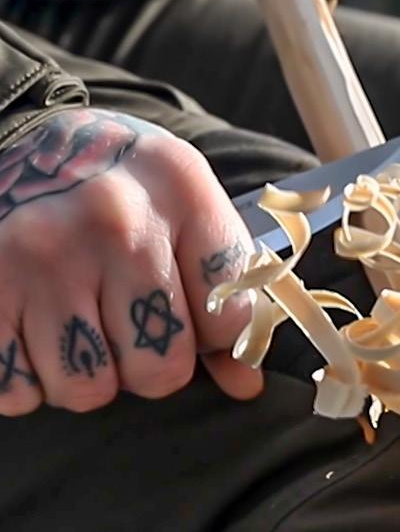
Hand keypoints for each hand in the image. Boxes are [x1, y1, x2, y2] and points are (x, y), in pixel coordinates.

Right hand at [0, 108, 259, 414]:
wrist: (21, 142)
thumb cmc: (116, 186)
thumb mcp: (182, 205)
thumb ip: (223, 292)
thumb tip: (245, 385)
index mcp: (181, 190)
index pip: (232, 319)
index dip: (214, 334)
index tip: (190, 309)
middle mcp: (117, 219)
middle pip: (161, 369)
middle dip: (145, 363)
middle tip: (122, 319)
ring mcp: (45, 253)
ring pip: (88, 390)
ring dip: (83, 374)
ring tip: (76, 320)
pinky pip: (18, 390)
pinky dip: (24, 377)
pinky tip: (30, 325)